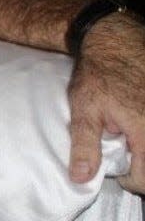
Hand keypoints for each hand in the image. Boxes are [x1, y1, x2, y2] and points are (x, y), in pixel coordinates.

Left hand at [67, 12, 144, 192]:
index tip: (116, 172)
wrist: (116, 40)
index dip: (129, 180)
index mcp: (144, 132)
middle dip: (142, 166)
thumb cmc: (99, 74)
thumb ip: (85, 147)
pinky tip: (136, 120)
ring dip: (144, 147)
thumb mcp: (85, 111)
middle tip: (124, 154)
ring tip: (130, 136)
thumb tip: (81, 178)